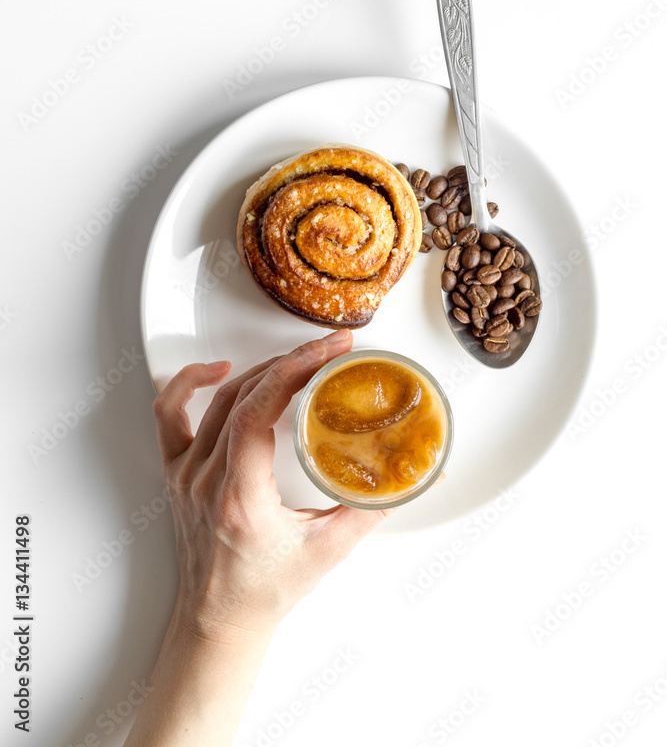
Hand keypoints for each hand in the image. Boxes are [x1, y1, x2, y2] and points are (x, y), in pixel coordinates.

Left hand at [152, 329, 392, 642]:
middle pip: (243, 396)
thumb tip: (409, 479)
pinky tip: (220, 370)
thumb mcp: (327, 552)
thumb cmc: (265, 592)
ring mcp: (185, 473)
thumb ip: (370, 512)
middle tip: (330, 349)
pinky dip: (190, 383)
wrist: (218, 621)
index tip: (329, 351)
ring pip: (218, 399)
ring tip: (298, 358)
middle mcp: (205, 480)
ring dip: (261, 369)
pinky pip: (169, 414)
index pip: (257, 412)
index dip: (294, 369)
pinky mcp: (176, 472)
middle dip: (292, 362)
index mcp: (239, 498)